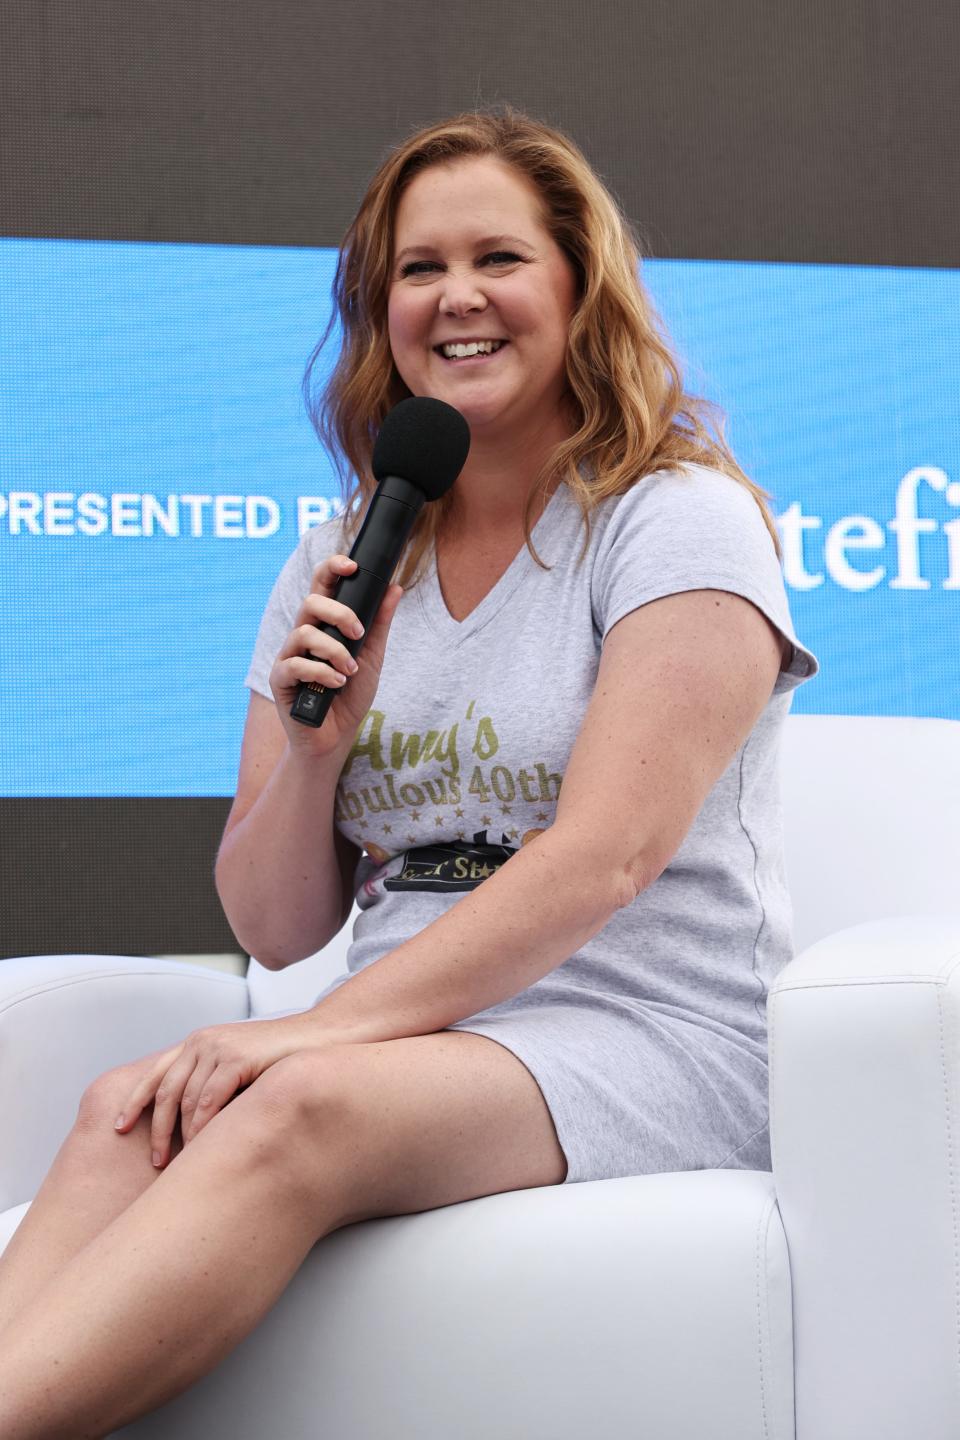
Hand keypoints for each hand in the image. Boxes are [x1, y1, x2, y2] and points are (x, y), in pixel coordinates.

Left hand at [113, 1016, 336, 1167]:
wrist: (322, 1039)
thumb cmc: (283, 1061)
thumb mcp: (239, 1069)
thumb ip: (214, 1085)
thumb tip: (190, 1128)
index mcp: (198, 1043)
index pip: (154, 1074)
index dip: (133, 1102)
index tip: (118, 1129)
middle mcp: (202, 1041)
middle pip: (165, 1091)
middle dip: (155, 1129)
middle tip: (155, 1162)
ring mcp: (219, 1047)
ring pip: (185, 1099)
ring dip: (179, 1134)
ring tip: (177, 1163)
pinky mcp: (237, 1057)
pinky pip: (209, 1099)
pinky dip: (202, 1125)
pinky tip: (202, 1146)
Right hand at [270, 553, 402, 758]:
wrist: (336, 736)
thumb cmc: (351, 695)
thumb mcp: (372, 657)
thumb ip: (379, 624)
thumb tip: (394, 588)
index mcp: (323, 625)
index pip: (322, 586)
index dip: (332, 568)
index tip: (353, 565)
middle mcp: (303, 635)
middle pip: (310, 602)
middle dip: (339, 613)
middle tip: (359, 634)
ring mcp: (289, 656)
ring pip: (303, 632)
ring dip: (334, 650)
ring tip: (350, 671)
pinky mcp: (280, 679)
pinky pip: (294, 664)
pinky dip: (321, 672)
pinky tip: (336, 684)